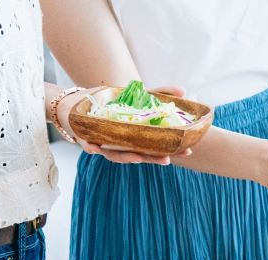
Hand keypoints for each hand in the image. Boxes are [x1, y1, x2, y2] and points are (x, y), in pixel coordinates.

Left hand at [57, 85, 192, 165]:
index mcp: (136, 139)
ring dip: (127, 157)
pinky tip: (95, 148)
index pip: (156, 148)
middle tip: (167, 160)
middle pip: (140, 155)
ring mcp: (105, 145)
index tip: (188, 150)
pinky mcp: (86, 140)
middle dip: (153, 159)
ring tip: (137, 158)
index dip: (172, 150)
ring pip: (116, 155)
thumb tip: (184, 91)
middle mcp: (123, 146)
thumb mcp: (137, 96)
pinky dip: (93, 148)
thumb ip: (159, 94)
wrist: (78, 104)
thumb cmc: (110, 104)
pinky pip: (90, 146)